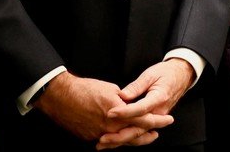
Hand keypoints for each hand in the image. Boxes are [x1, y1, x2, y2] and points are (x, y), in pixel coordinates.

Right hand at [35, 72, 153, 143]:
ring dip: (136, 139)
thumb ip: (124, 99)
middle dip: (149, 134)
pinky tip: (124, 137)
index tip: (168, 120)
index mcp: (118, 111)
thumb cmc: (85, 89)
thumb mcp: (110, 89)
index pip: (144, 119)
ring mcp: (100, 134)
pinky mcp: (91, 137)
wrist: (61, 97)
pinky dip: (118, 139)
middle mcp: (111, 126)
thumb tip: (131, 102)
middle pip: (136, 134)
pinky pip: (109, 141)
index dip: (157, 121)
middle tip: (158, 132)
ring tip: (146, 137)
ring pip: (123, 141)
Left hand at [96, 59, 193, 148]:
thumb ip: (136, 86)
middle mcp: (159, 112)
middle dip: (120, 135)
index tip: (110, 113)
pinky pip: (139, 131)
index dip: (125, 112)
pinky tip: (112, 141)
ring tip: (103, 143)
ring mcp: (156, 118)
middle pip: (139, 128)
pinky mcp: (152, 120)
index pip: (140, 109)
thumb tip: (122, 95)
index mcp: (159, 98)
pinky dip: (126, 138)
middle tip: (103, 138)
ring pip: (138, 133)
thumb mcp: (151, 74)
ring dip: (120, 140)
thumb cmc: (166, 73)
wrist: (181, 76)